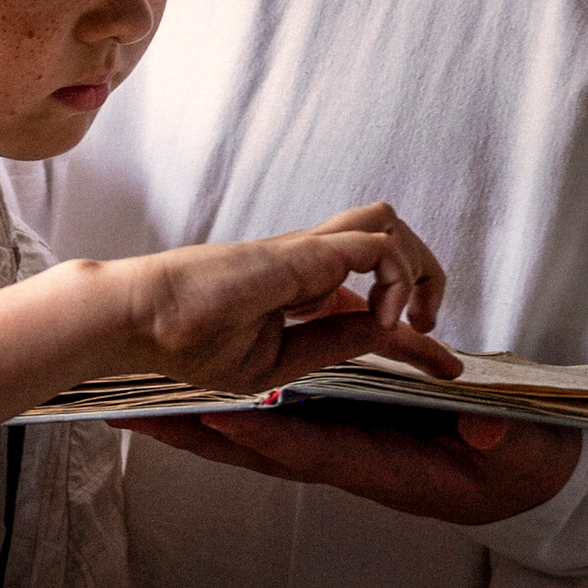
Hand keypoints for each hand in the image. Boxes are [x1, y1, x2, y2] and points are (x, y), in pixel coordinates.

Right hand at [126, 207, 453, 400]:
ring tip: (416, 319)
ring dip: (415, 264)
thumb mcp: (277, 362)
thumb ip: (330, 344)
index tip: (444, 365)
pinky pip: (373, 245)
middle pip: (387, 235)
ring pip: (385, 223)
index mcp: (300, 289)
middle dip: (427, 274)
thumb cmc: (189, 342)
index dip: (414, 325)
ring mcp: (305, 252)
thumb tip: (381, 332)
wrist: (142, 322)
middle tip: (430, 329)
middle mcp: (308, 261)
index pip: (371, 290)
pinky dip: (393, 276)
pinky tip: (386, 319)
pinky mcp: (301, 253)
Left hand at [129, 406, 579, 525]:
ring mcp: (341, 450)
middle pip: (260, 450)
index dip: (263, 433)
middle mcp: (349, 462)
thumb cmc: (521, 466)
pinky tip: (192, 396)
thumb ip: (501, 439)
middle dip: (197, 435)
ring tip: (138, 406)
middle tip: (134, 416)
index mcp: (384, 466)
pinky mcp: (343, 435)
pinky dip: (232, 412)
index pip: (312, 448)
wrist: (527, 483)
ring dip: (198, 424)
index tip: (211, 412)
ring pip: (258, 438)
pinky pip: (277, 424)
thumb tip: (484, 432)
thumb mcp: (521, 451)